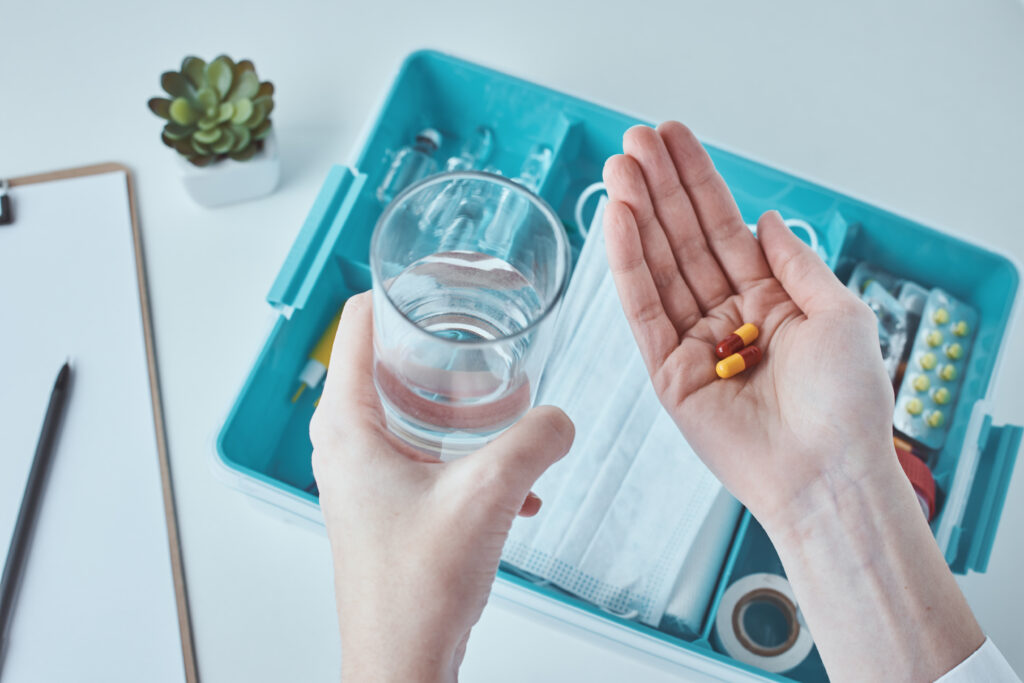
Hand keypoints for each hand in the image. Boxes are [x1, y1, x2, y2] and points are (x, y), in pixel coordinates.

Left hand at [310, 292, 574, 682]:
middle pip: (387, 359)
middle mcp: (346, 443)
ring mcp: (365, 474)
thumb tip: (561, 418)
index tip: (442, 274)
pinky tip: (514, 479)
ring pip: (409, 407)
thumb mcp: (488, 495)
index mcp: (348, 424)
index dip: (401, 289)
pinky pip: (425, 451)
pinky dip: (466, 450)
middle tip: (485, 331)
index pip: (360, 322)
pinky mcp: (388, 502)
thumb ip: (535, 440)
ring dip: (458, 401)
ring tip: (503, 400)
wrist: (403, 661)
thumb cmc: (412, 590)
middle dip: (441, 344)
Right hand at [604, 122, 981, 680]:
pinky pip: (643, 310)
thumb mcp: (841, 313)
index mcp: (769, 301)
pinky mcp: (667, 373)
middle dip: (659, 189)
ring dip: (637, 216)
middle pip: (683, 241)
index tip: (672, 138)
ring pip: (658, 267)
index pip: (723, 228)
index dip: (698, 182)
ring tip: (619, 168)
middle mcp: (727, 317)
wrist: (829, 472)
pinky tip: (619, 221)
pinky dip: (628, 265)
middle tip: (634, 142)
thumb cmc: (848, 402)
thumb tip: (765, 220)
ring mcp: (693, 344)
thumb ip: (795, 262)